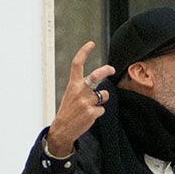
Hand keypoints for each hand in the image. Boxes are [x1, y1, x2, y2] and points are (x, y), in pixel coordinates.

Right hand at [45, 42, 114, 156]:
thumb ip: (83, 88)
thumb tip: (100, 88)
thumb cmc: (68, 110)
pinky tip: (88, 116)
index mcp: (73, 84)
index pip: (77, 64)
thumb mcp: (71, 94)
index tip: (91, 44)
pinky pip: (102, 109)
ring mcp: (86, 101)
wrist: (63, 128)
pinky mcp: (92, 112)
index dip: (84, 52)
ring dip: (101, 99)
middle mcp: (80, 91)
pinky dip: (97, 112)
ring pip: (104, 95)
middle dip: (106, 70)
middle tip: (111, 69)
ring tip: (90, 106)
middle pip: (96, 75)